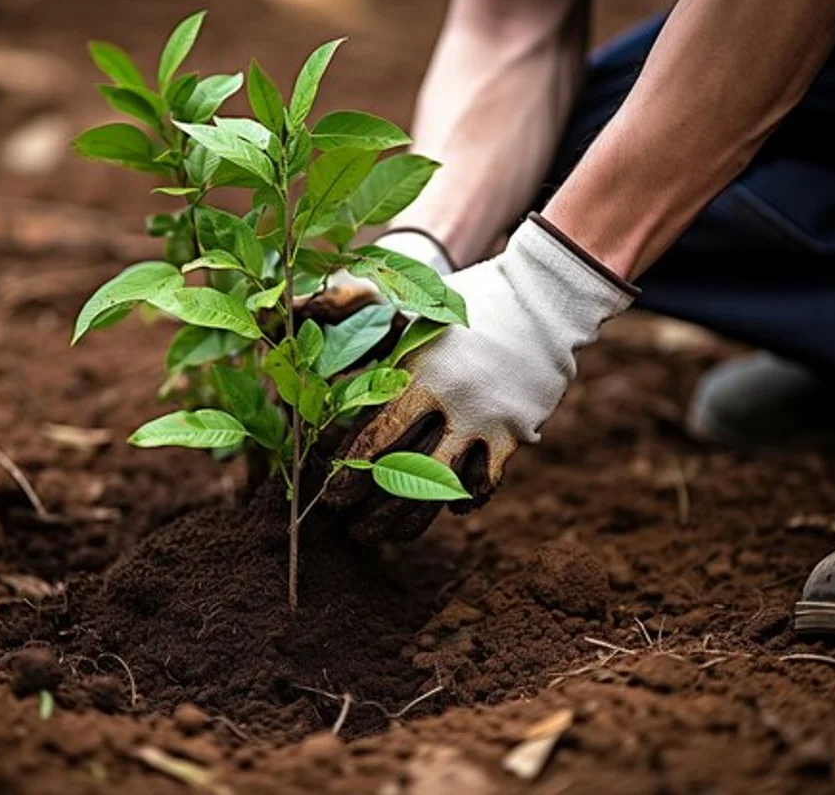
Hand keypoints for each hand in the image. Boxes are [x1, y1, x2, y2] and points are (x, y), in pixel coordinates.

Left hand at [326, 214, 636, 543]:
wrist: (543, 299)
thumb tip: (291, 308)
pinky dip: (465, 498)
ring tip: (389, 535)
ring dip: (413, 518)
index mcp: (419, 373)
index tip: (330, 495)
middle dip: (373, 508)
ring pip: (444, 488)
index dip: (350, 471)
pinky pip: (485, 482)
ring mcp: (487, 422)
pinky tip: (449, 507)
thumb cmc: (465, 299)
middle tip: (351, 529)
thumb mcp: (408, 301)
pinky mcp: (515, 433)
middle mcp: (453, 403)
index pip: (376, 435)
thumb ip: (351, 308)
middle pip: (406, 474)